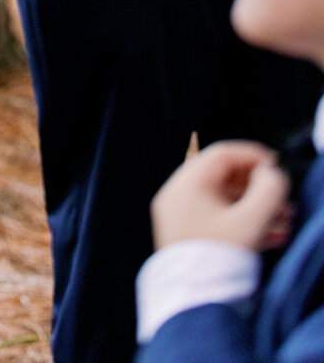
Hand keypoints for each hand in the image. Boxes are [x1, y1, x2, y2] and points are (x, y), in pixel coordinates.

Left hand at [151, 142, 289, 250]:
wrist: (194, 306)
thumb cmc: (218, 260)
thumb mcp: (249, 222)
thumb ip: (267, 191)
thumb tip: (272, 175)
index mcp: (184, 186)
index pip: (220, 155)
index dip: (251, 156)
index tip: (274, 165)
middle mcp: (177, 198)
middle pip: (223, 179)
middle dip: (258, 189)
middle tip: (282, 198)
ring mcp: (180, 219)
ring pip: (223, 203)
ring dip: (255, 208)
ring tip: (283, 221)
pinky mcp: (187, 239)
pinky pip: (218, 221)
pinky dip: (243, 224)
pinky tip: (270, 236)